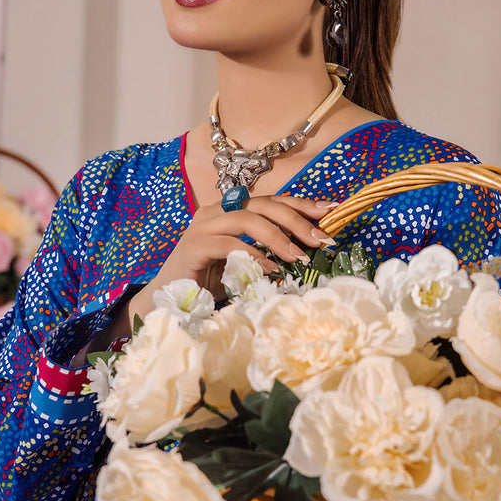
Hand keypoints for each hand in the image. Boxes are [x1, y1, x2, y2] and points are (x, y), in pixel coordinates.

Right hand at [127, 195, 337, 324]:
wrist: (169, 299)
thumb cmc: (210, 282)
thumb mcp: (245, 263)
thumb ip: (267, 251)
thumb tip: (307, 250)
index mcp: (229, 210)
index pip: (271, 200)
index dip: (301, 204)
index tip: (330, 211)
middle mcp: (216, 211)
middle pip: (263, 204)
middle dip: (296, 219)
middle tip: (321, 239)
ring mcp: (202, 226)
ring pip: (247, 219)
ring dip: (277, 237)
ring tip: (298, 256)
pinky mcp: (193, 246)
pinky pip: (229, 244)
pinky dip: (253, 256)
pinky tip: (270, 270)